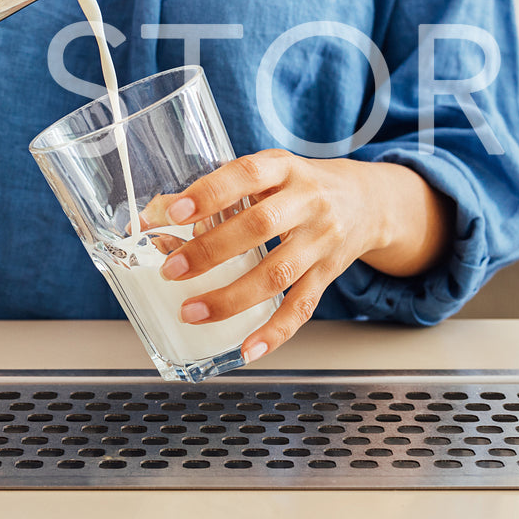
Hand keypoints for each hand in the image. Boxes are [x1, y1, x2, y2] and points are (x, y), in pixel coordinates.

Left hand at [155, 150, 450, 363]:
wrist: (366, 202)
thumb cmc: (298, 186)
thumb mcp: (266, 172)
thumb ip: (218, 191)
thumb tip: (152, 216)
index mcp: (284, 169)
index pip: (247, 175)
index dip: (211, 193)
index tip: (175, 212)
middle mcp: (307, 203)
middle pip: (261, 227)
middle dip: (211, 251)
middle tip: (171, 269)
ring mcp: (321, 241)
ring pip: (279, 273)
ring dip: (231, 297)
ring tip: (191, 311)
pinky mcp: (327, 275)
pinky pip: (302, 308)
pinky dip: (274, 333)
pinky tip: (246, 349)